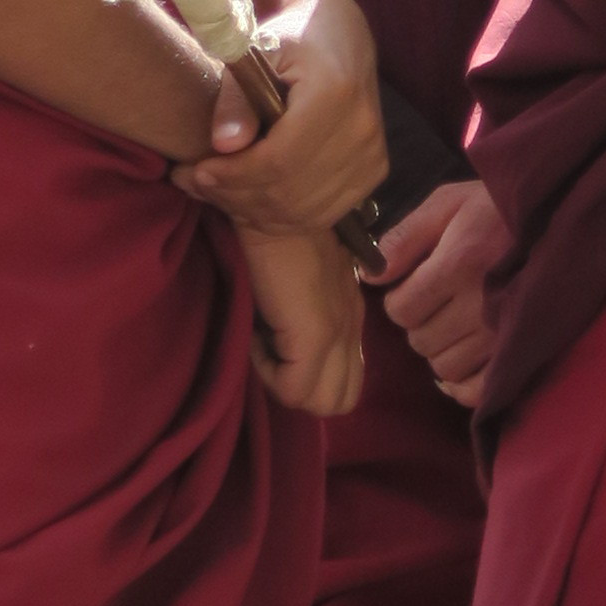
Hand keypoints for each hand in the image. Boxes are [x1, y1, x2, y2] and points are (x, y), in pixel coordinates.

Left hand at [173, 0, 385, 236]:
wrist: (339, 32)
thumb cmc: (290, 36)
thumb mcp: (255, 52)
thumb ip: (235, 97)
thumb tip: (223, 145)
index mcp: (336, 93)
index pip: (280, 160)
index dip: (233, 176)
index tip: (195, 170)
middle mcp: (363, 129)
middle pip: (290, 192)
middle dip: (234, 195)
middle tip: (193, 182)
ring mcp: (373, 155)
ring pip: (304, 212)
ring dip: (252, 211)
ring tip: (216, 190)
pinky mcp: (373, 172)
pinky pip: (322, 216)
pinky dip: (281, 218)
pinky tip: (250, 199)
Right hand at [244, 221, 365, 419]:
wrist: (275, 201)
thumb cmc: (276, 227)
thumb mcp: (298, 273)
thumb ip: (301, 303)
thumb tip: (275, 333)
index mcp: (348, 312)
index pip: (347, 375)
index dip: (308, 374)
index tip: (277, 343)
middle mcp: (352, 327)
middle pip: (342, 399)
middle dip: (302, 391)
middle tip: (273, 358)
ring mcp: (338, 333)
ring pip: (325, 403)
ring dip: (286, 387)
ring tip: (265, 350)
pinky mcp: (316, 337)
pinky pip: (294, 389)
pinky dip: (268, 374)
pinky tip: (254, 338)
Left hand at [374, 178, 508, 408]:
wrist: (564, 217)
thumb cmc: (500, 208)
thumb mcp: (450, 203)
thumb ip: (406, 236)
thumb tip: (370, 274)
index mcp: (457, 265)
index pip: (400, 310)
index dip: (399, 300)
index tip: (412, 287)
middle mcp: (478, 306)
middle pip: (420, 341)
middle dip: (419, 324)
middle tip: (436, 304)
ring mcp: (501, 335)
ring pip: (445, 368)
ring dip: (441, 350)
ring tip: (454, 326)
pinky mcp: (520, 352)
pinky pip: (477, 390)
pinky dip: (463, 384)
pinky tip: (463, 359)